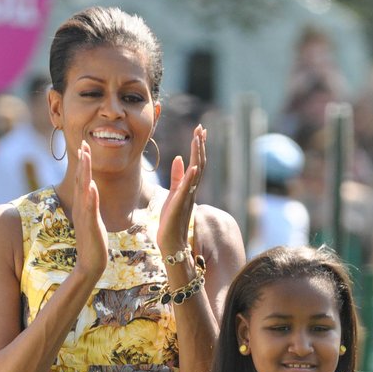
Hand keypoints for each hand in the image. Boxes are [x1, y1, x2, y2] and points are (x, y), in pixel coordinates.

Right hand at [71, 140, 107, 280]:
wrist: (91, 263)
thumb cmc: (94, 243)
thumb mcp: (93, 219)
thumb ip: (92, 203)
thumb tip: (92, 188)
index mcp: (84, 205)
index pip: (83, 180)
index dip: (84, 163)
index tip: (85, 146)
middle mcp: (82, 208)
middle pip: (81, 180)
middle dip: (83, 161)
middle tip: (84, 142)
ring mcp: (85, 216)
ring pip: (84, 190)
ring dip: (84, 173)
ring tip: (86, 156)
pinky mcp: (91, 226)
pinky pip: (90, 209)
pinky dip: (91, 198)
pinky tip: (93, 187)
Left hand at [158, 123, 205, 259]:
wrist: (171, 243)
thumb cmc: (171, 221)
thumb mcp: (173, 195)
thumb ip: (177, 178)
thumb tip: (179, 159)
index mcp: (189, 187)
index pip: (196, 163)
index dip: (198, 147)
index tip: (200, 131)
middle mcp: (192, 190)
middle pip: (199, 163)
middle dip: (200, 145)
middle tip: (201, 128)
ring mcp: (187, 197)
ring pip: (196, 172)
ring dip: (197, 155)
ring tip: (198, 138)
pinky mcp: (180, 205)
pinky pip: (187, 189)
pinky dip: (191, 177)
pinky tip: (192, 165)